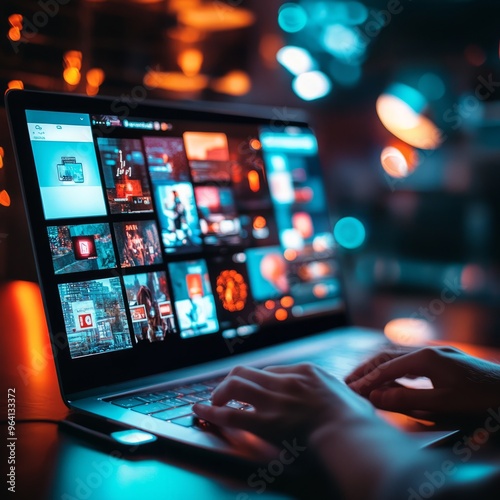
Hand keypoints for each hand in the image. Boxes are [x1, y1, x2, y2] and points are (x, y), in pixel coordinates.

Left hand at [193, 363, 373, 444]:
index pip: (272, 370)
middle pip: (247, 371)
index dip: (259, 382)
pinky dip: (212, 411)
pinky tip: (201, 411)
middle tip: (227, 393)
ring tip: (212, 401)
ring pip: (235, 384)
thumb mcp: (349, 395)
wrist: (352, 436)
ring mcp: (274, 400)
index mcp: (305, 372)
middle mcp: (285, 381)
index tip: (255, 392)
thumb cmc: (357, 421)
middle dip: (233, 381)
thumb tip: (337, 396)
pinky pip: (230, 414)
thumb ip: (334, 392)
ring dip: (220, 392)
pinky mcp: (265, 423)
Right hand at [345, 346, 499, 417]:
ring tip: (364, 378)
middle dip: (367, 368)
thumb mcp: (443, 402)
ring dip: (379, 367)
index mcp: (425, 358)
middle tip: (349, 380)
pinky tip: (393, 377)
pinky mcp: (444, 359)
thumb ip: (407, 399)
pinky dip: (395, 369)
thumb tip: (376, 397)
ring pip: (399, 357)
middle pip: (388, 356)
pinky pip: (410, 361)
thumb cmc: (480, 397)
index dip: (367, 379)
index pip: (387, 368)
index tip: (351, 389)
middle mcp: (427, 351)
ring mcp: (436, 353)